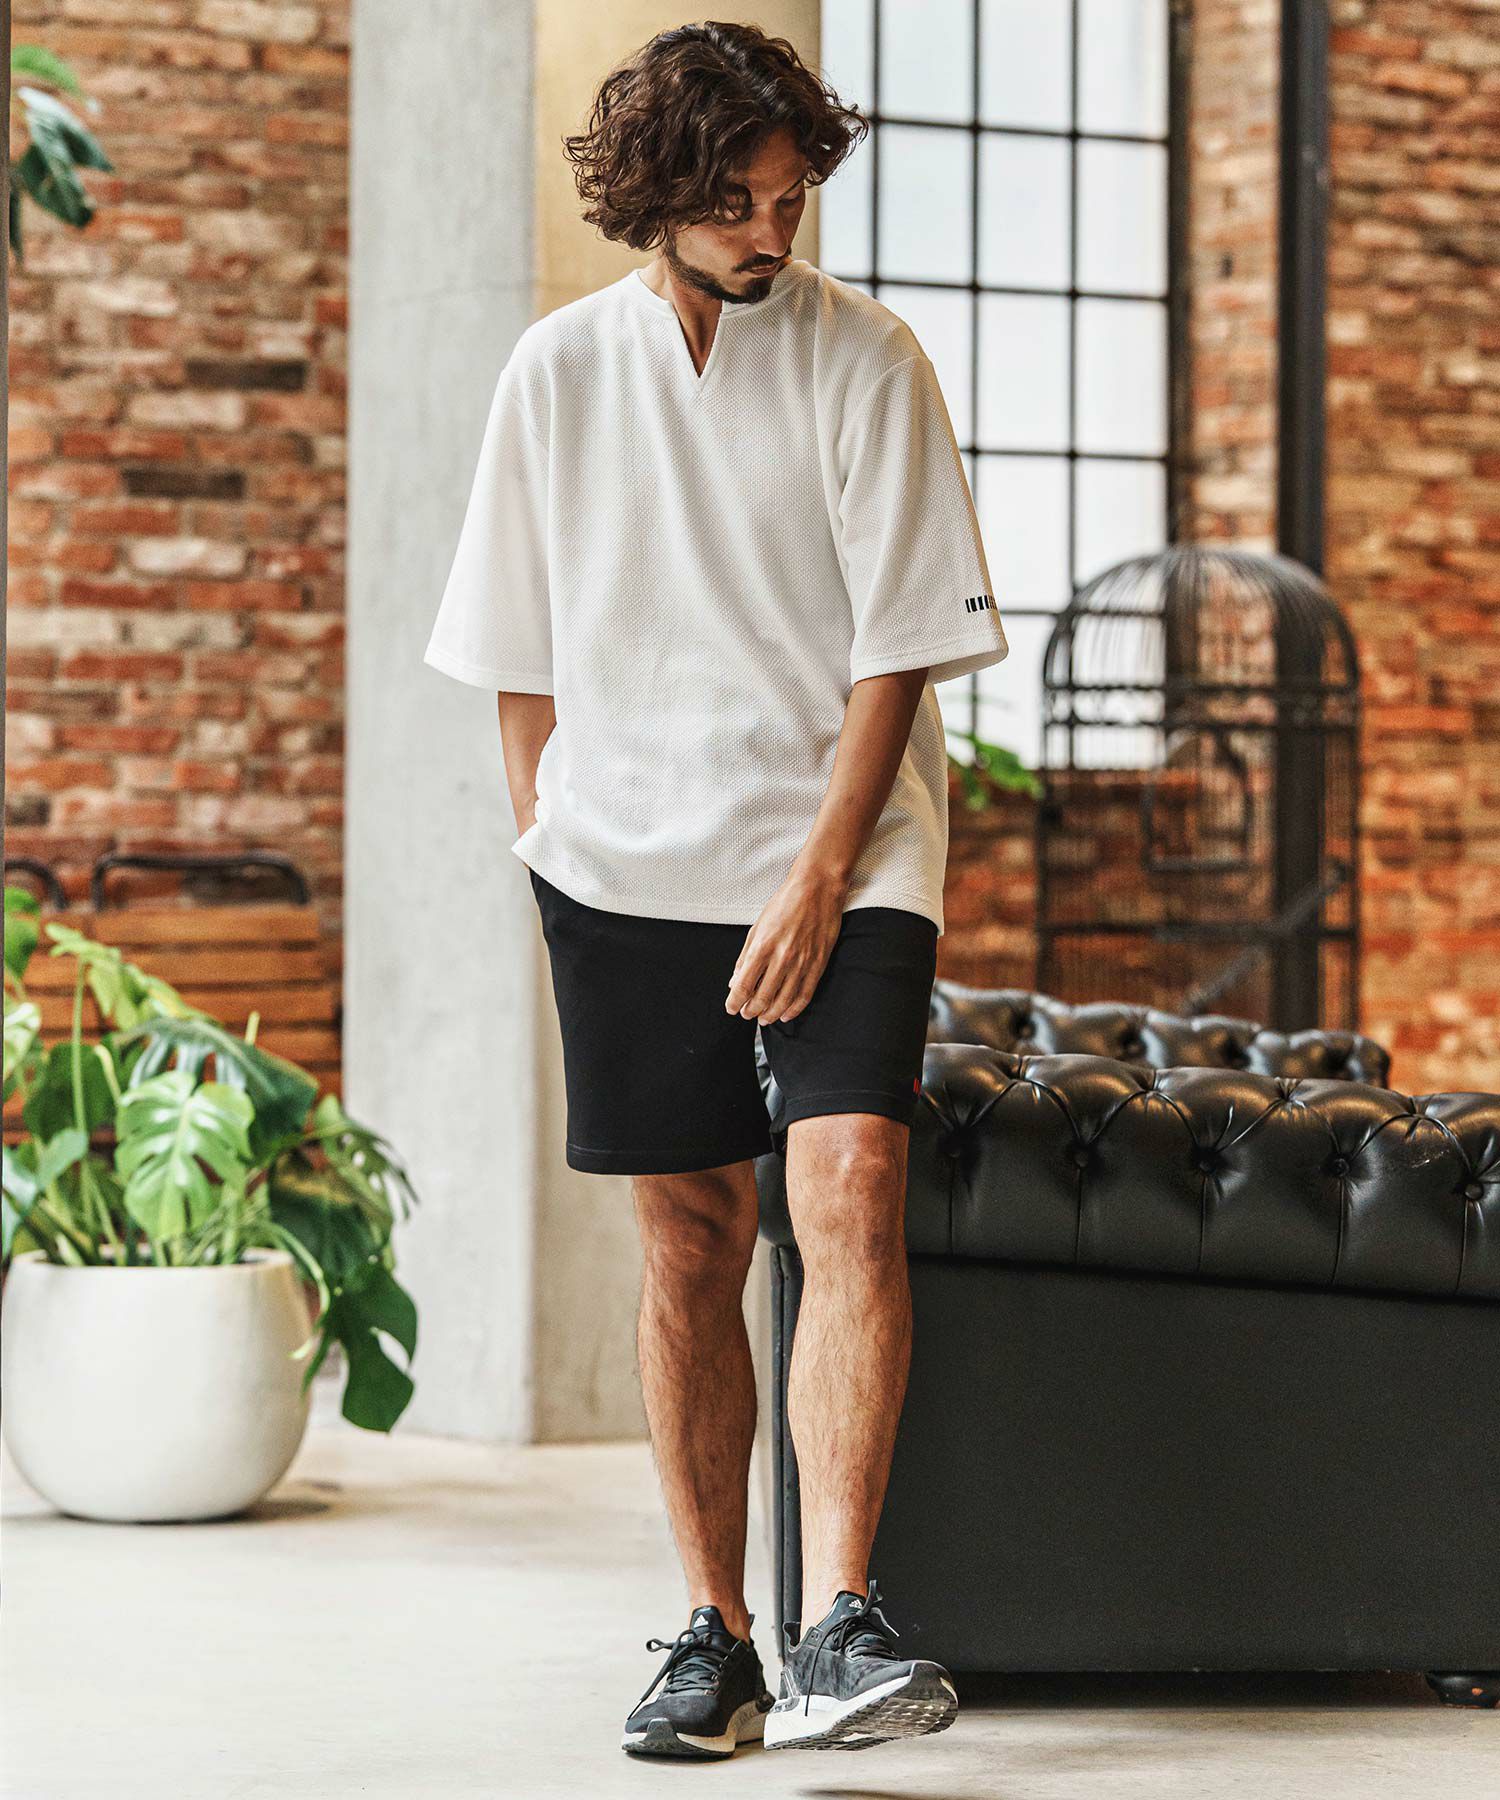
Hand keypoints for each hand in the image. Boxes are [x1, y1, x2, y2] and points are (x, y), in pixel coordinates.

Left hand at [725, 863, 848, 1023]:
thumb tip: (734, 981)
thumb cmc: (785, 904)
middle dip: (751, 1011)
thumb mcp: (757, 926)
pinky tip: (786, 1014)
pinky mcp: (818, 964)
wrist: (817, 889)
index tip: (731, 1007)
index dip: (735, 1002)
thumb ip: (745, 956)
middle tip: (746, 1013)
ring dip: (770, 1014)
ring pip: (783, 1001)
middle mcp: (782, 957)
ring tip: (763, 1018)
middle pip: (762, 998)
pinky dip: (793, 1009)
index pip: (743, 985)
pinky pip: (805, 995)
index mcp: (763, 946)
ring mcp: (802, 963)